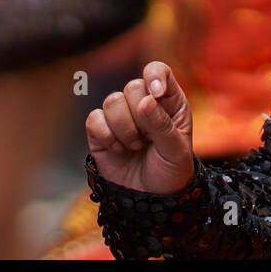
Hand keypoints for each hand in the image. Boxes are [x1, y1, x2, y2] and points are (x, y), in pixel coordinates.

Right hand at [86, 61, 195, 193]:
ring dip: (125, 129)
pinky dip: (107, 136)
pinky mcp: (100, 131)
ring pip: (112, 101)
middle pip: (132, 86)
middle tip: (148, 139)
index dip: (154, 76)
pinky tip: (119, 150)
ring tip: (136, 146)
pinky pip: (94, 119)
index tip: (156, 94)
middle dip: (140, 116)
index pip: (158, 71)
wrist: (150, 199)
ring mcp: (121, 116)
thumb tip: (145, 101)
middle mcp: (144, 103)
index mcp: (169, 101)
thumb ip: (162, 125)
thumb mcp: (176, 150)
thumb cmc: (170, 170)